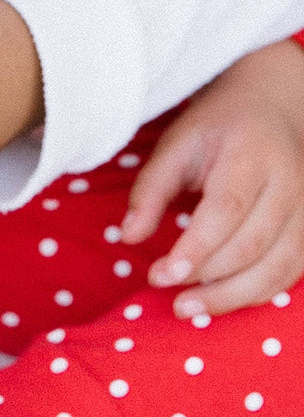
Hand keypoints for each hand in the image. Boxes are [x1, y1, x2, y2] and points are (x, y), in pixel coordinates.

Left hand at [122, 40, 303, 316]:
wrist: (272, 108)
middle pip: (255, 244)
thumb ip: (150, 190)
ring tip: (188, 308)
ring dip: (233, 296)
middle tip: (164, 291)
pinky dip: (256, 293)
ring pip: (280, 267)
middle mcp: (292, 182)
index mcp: (254, 153)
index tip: (162, 275)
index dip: (196, 248)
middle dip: (208, 277)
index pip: (228, 209)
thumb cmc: (215, 129)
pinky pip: (292, 272)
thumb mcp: (175, 146)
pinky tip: (221, 301)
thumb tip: (129, 237)